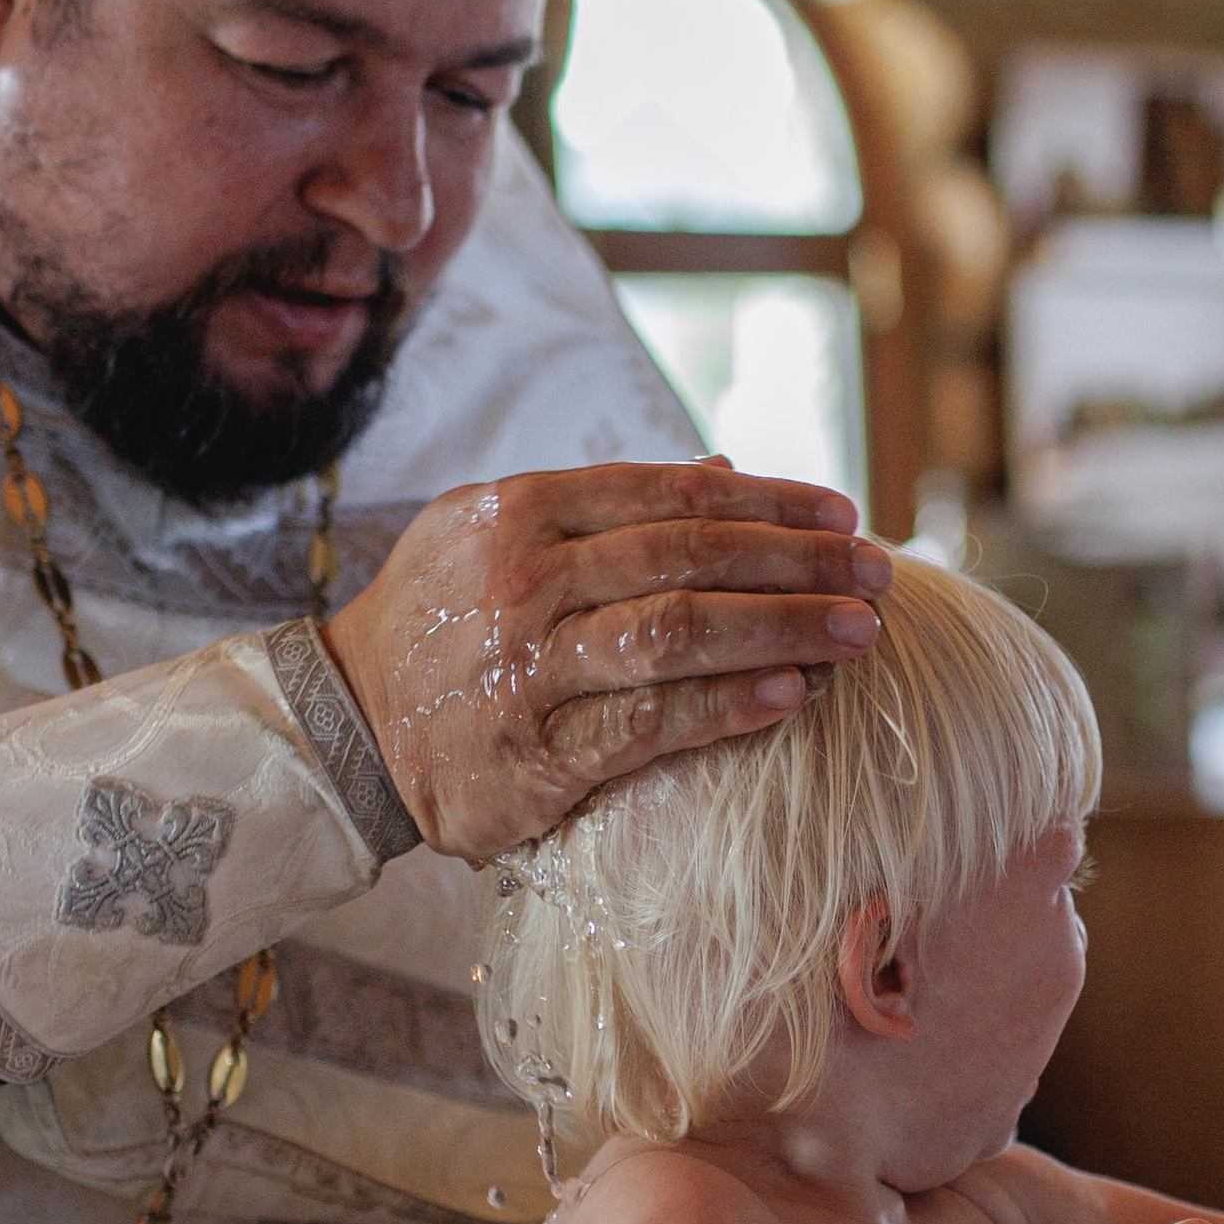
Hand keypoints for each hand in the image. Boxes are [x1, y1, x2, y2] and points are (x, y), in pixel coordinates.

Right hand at [323, 460, 887, 863]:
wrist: (343, 724)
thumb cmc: (440, 623)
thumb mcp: (496, 535)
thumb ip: (603, 507)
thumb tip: (722, 470)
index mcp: (519, 510)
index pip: (671, 493)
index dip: (770, 500)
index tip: (845, 514)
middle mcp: (522, 579)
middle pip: (690, 555)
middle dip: (800, 562)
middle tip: (880, 574)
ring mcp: (524, 666)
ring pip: (679, 632)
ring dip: (784, 629)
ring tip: (860, 635)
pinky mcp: (532, 752)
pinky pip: (650, 722)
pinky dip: (728, 706)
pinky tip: (792, 696)